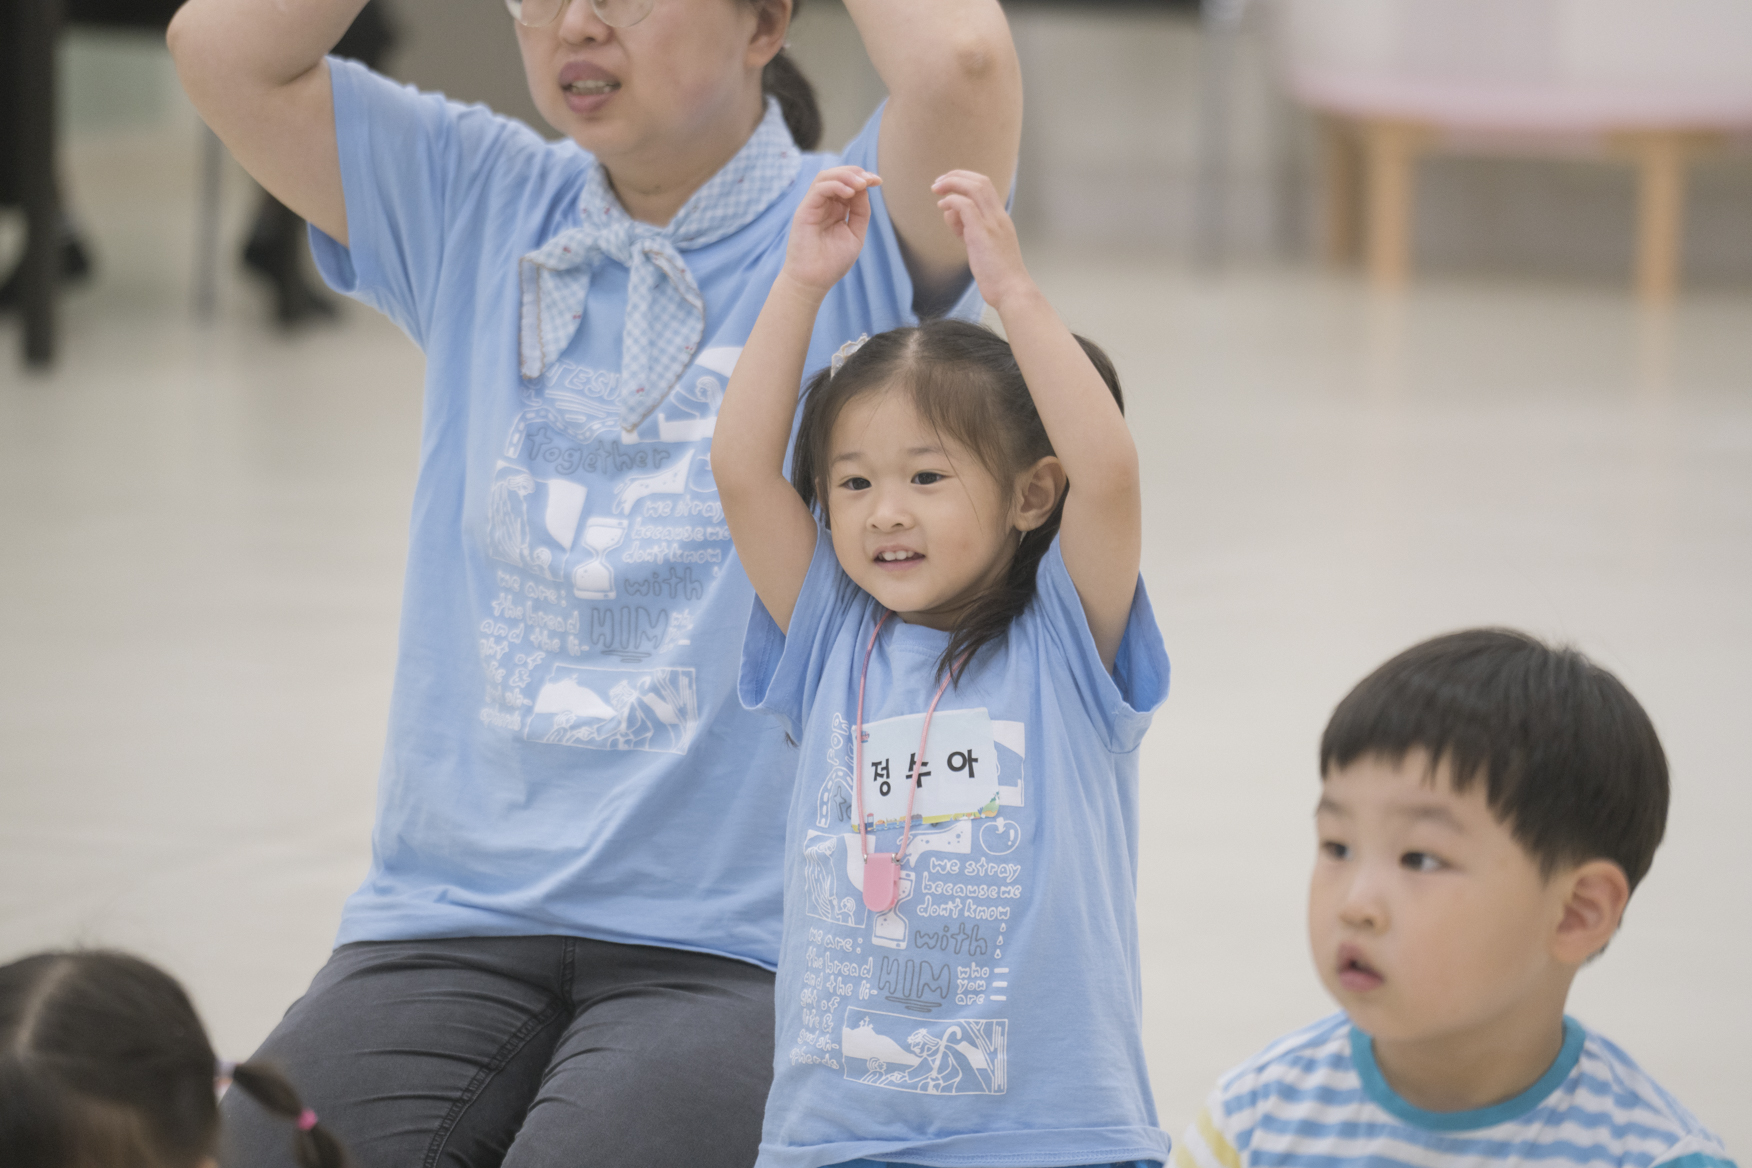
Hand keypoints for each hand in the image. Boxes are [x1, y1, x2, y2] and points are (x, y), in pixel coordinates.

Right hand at [783, 166, 880, 295]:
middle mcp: (824, 204)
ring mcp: (813, 206)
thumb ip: (860, 212)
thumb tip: (865, 189)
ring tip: (861, 184)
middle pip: (837, 175)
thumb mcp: (855, 234)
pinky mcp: (804, 210)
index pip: (848, 184)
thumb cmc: (832, 262)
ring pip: (826, 177)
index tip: (878, 181)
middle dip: (856, 173)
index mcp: (836, 209)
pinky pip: (818, 189)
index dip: (863, 178)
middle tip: (870, 180)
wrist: (813, 281)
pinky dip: (835, 185)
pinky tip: (849, 193)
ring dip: (846, 176)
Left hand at [932, 170, 1032, 311]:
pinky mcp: (982, 234)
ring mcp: (992, 224)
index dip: (966, 179)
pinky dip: (952, 202)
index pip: (986, 187)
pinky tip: (943, 208)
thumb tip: (951, 215)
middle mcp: (999, 217)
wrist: (1012, 290)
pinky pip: (965, 206)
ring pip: (974, 188)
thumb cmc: (998, 275)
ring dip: (952, 184)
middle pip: (981, 181)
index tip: (949, 184)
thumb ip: (968, 229)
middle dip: (956, 176)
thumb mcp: (982, 246)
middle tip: (938, 182)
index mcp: (1001, 219)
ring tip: (936, 190)